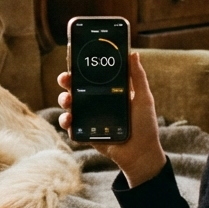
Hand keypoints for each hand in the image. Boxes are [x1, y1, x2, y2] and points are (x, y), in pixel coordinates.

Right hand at [57, 52, 167, 187]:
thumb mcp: (143, 98)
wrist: (141, 153)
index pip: (92, 75)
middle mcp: (96, 102)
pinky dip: (66, 121)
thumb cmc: (145, 125)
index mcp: (108, 92)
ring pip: (69, 105)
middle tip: (66, 78)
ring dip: (64, 100)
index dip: (81, 66)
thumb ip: (138, 77)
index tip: (74, 56)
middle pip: (76, 88)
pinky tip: (70, 119)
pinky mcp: (85, 133)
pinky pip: (70, 126)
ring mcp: (89, 117)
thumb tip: (133, 54)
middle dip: (67, 81)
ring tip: (68, 101)